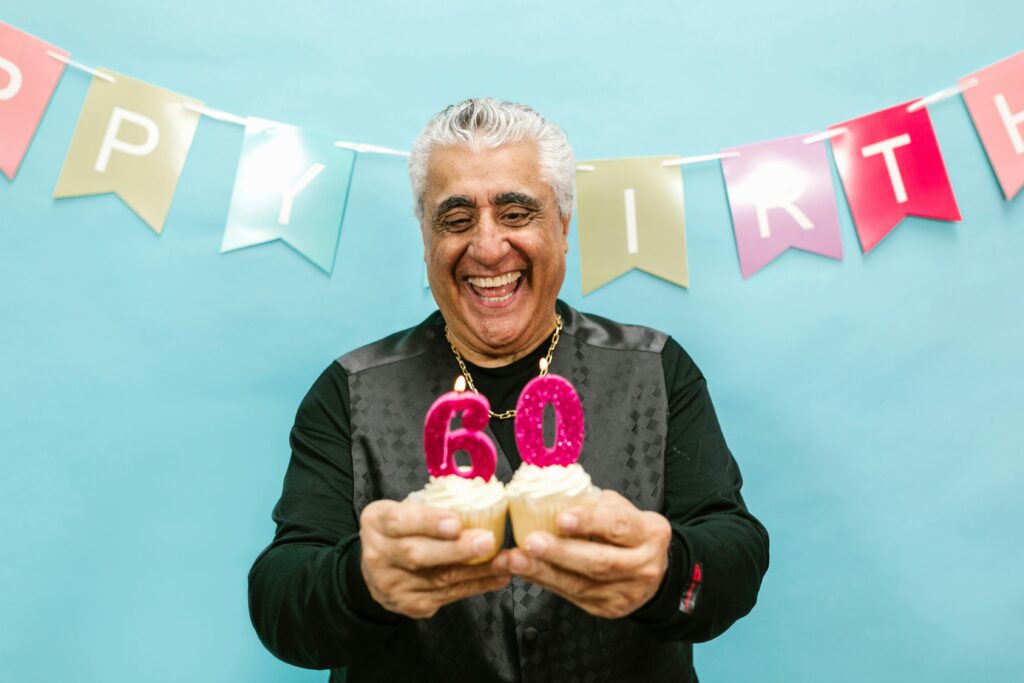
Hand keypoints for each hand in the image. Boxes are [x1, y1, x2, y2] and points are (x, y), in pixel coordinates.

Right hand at [359, 499, 510, 618]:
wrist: (376, 570)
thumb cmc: (400, 531)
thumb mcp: (404, 508)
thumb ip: (432, 504)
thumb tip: (477, 494)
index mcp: (376, 523)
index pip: (399, 522)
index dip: (429, 522)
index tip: (456, 522)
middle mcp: (378, 556)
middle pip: (417, 555)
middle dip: (457, 549)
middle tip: (487, 541)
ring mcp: (393, 585)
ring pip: (440, 579)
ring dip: (477, 570)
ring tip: (505, 560)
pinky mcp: (410, 605)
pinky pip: (448, 596)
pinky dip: (477, 585)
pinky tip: (497, 576)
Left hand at [498, 490, 671, 618]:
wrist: (653, 570)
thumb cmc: (631, 533)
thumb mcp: (623, 510)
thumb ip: (596, 504)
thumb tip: (554, 495)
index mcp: (650, 533)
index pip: (618, 526)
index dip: (589, 522)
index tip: (562, 518)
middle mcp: (643, 566)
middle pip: (599, 562)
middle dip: (560, 552)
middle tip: (531, 542)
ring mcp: (626, 591)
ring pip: (581, 584)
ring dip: (544, 571)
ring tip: (517, 559)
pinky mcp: (608, 607)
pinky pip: (572, 596)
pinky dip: (546, 582)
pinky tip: (528, 571)